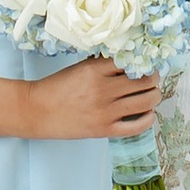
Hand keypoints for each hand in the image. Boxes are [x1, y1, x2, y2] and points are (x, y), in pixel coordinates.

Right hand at [25, 59, 161, 141]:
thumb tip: (131, 60)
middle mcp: (103, 90)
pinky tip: (146, 113)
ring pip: (147, 101)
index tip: (146, 63)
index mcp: (95, 70)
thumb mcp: (80, 68)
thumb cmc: (57, 87)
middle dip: (153, 79)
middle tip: (151, 79)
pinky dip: (148, 118)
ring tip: (150, 94)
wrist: (35, 111)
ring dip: (154, 96)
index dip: (143, 62)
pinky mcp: (104, 130)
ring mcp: (105, 111)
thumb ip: (103, 65)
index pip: (132, 61)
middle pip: (145, 81)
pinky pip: (138, 126)